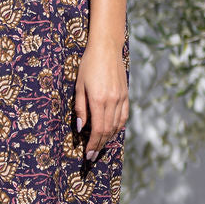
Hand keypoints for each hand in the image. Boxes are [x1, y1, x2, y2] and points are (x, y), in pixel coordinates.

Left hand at [74, 36, 128, 158]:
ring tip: (99, 145)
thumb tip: (80, 127)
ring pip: (117, 125)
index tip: (88, 154)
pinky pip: (124, 116)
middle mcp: (112, 101)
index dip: (93, 144)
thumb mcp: (79, 86)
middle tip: (92, 155)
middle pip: (107, 131)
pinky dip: (118, 127)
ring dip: (108, 138)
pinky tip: (111, 132)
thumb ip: (80, 108)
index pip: (97, 129)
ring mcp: (121, 98)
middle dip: (99, 145)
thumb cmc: (88, 65)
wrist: (106, 48)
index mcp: (99, 100)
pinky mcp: (126, 95)